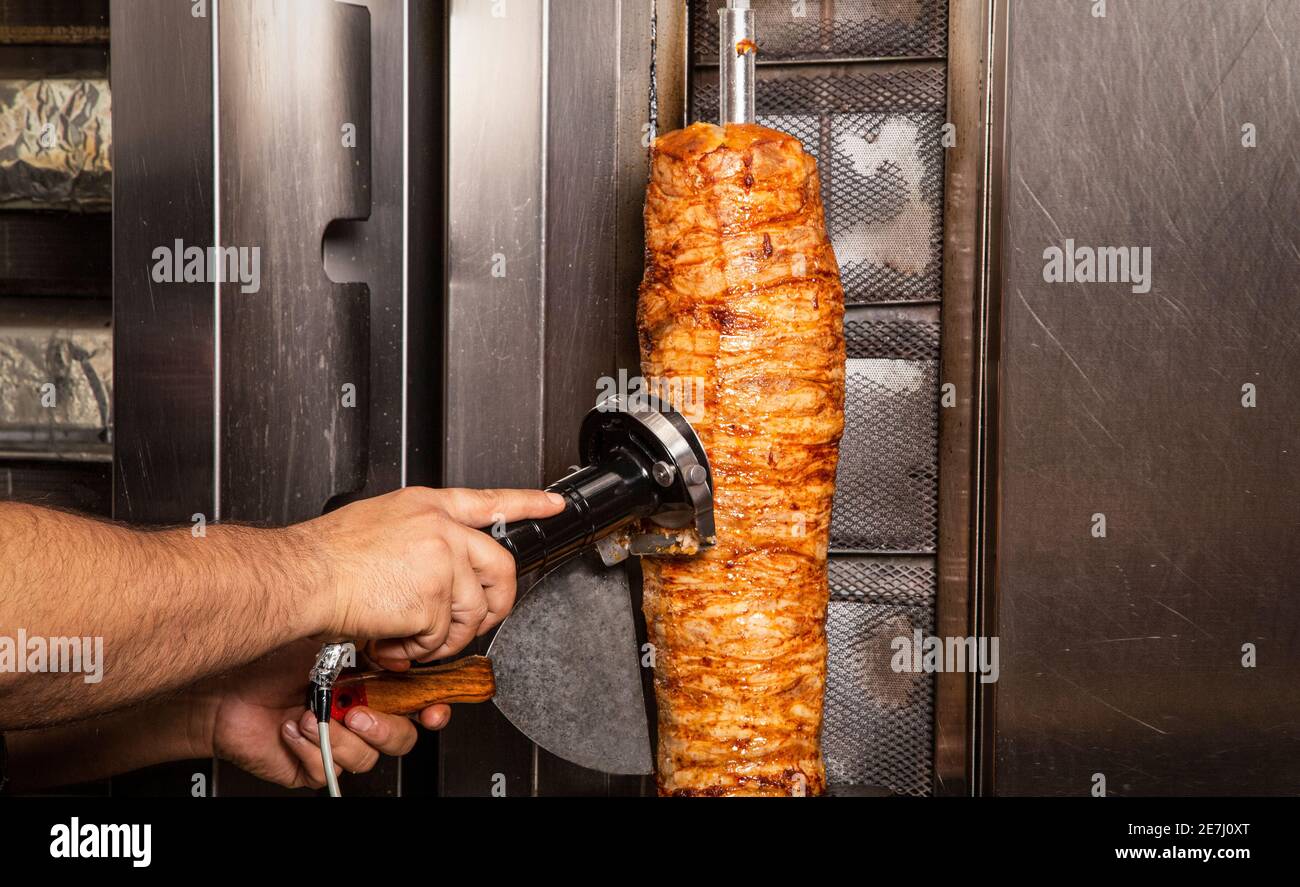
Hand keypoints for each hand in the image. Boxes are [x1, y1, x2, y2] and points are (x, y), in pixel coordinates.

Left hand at [193, 640, 449, 789]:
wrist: (223, 690)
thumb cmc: (268, 658)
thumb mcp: (332, 641)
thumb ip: (373, 645)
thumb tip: (405, 645)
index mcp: (372, 682)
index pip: (417, 700)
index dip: (432, 708)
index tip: (432, 709)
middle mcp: (358, 713)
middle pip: (402, 737)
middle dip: (386, 728)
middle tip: (360, 714)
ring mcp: (336, 741)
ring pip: (367, 758)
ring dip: (338, 737)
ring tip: (311, 714)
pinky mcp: (312, 765)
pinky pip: (330, 770)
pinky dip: (310, 748)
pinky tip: (292, 728)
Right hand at [302, 486, 564, 661]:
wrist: (300, 575)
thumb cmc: (324, 556)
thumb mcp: (379, 523)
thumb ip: (417, 536)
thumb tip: (436, 564)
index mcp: (428, 507)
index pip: (491, 500)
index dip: (528, 504)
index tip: (554, 505)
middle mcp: (441, 529)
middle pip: (500, 567)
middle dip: (494, 605)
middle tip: (472, 624)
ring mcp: (441, 561)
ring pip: (471, 612)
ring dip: (442, 637)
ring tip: (407, 637)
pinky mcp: (433, 597)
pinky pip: (441, 637)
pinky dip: (416, 651)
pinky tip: (392, 642)